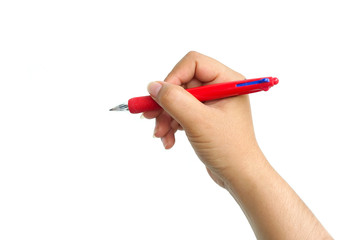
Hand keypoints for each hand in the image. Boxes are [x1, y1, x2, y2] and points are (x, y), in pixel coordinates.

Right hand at [143, 51, 261, 186]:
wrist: (240, 176)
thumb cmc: (229, 149)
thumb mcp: (198, 122)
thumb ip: (174, 100)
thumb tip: (153, 86)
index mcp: (227, 81)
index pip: (193, 63)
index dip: (174, 76)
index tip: (161, 97)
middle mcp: (219, 89)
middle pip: (182, 83)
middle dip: (166, 103)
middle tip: (150, 118)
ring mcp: (211, 104)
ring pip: (178, 100)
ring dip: (166, 117)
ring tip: (161, 136)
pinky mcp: (204, 118)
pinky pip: (181, 113)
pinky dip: (172, 125)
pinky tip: (169, 141)